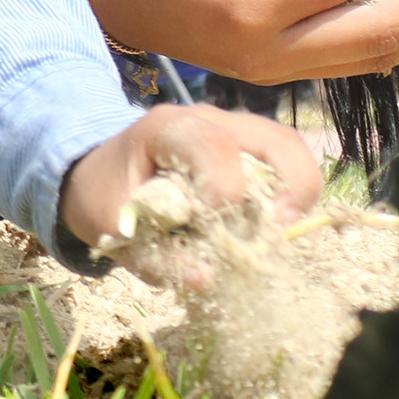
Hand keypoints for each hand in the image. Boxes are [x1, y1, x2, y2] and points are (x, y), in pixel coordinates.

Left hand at [59, 105, 320, 254]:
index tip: (218, 228)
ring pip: (291, 148)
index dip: (226, 189)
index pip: (212, 147)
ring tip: (282, 234)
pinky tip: (276, 227)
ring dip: (299, 193)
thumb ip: (155, 255)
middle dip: (291, 188)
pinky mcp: (251, 149)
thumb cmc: (106, 196)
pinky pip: (288, 163)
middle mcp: (209, 118)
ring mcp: (236, 130)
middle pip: (276, 139)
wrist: (99, 175)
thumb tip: (206, 279)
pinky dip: (293, 195)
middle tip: (279, 235)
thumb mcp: (114, 228)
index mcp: (166, 129)